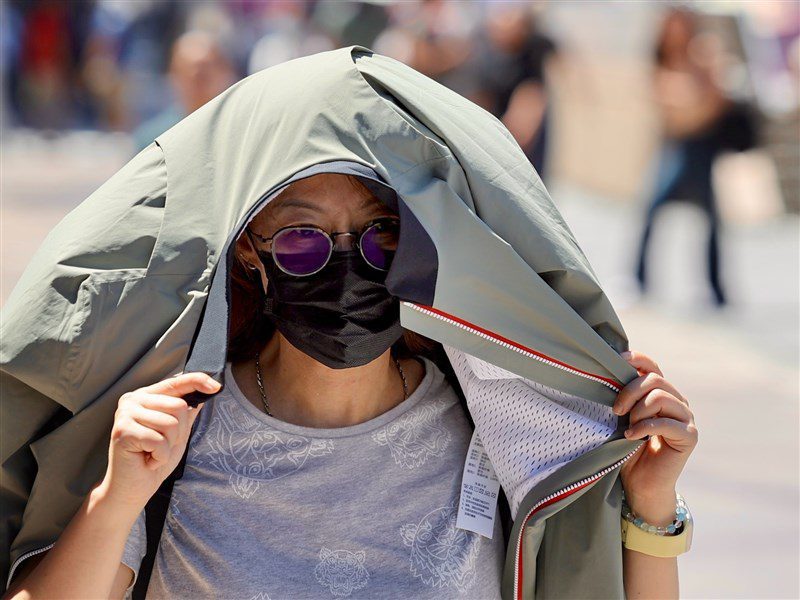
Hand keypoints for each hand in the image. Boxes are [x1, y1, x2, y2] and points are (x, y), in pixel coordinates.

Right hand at [99, 372, 219, 510]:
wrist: (131, 489)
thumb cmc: (154, 460)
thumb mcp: (178, 434)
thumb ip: (187, 413)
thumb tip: (203, 394)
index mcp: (146, 396)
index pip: (176, 382)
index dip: (198, 381)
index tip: (217, 387)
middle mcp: (133, 399)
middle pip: (178, 406)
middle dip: (180, 432)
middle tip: (163, 446)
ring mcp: (125, 414)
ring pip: (171, 424)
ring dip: (169, 446)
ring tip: (153, 453)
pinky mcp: (122, 431)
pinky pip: (158, 441)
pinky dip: (160, 456)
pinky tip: (147, 460)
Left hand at [613, 351, 697, 523]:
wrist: (640, 484)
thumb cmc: (626, 449)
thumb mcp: (621, 417)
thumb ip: (623, 397)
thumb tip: (605, 373)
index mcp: (660, 392)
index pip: (652, 366)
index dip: (637, 359)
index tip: (617, 361)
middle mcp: (677, 401)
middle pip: (654, 380)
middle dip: (630, 392)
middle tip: (615, 410)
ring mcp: (686, 417)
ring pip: (661, 397)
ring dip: (638, 411)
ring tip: (628, 427)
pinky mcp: (689, 435)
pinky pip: (665, 422)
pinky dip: (644, 427)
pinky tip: (631, 437)